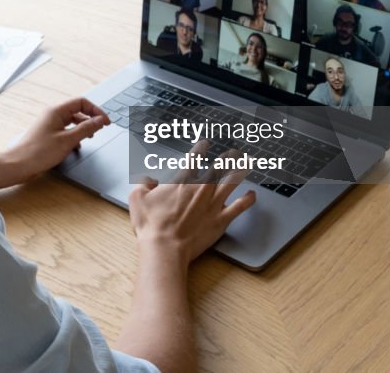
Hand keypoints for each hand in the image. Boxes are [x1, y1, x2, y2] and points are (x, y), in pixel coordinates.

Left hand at [6, 97, 110, 183]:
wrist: (18, 165)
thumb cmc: (38, 152)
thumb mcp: (68, 140)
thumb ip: (86, 129)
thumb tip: (100, 120)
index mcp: (56, 111)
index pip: (81, 102)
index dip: (95, 111)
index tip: (105, 122)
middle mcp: (52, 115)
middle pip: (77, 111)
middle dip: (90, 119)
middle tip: (100, 130)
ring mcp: (49, 124)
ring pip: (72, 122)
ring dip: (83, 128)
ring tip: (90, 138)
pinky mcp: (47, 135)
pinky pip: (65, 130)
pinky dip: (74, 136)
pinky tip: (76, 146)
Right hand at [128, 141, 255, 267]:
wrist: (165, 247)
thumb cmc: (151, 225)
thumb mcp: (137, 199)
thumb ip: (142, 184)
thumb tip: (149, 180)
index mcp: (182, 182)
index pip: (194, 158)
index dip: (200, 149)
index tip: (205, 144)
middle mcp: (201, 188)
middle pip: (218, 168)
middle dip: (227, 158)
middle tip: (233, 153)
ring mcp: (213, 204)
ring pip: (231, 182)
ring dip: (240, 171)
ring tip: (247, 163)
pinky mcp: (221, 220)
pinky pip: (239, 207)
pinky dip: (248, 200)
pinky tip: (252, 195)